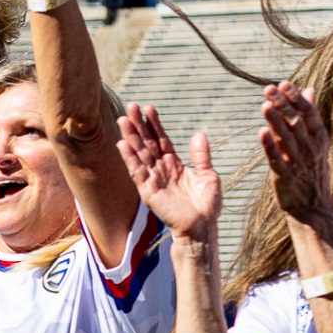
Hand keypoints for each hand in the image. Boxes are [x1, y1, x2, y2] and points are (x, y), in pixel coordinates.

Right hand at [117, 103, 221, 242]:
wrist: (202, 226)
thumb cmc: (207, 205)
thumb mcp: (209, 175)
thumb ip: (201, 156)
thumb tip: (199, 134)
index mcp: (174, 164)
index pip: (161, 140)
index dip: (154, 124)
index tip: (148, 108)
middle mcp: (161, 169)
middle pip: (146, 143)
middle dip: (138, 125)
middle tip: (131, 106)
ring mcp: (153, 179)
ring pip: (139, 154)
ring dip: (130, 137)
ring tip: (123, 120)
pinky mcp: (148, 191)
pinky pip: (137, 171)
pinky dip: (129, 158)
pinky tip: (123, 144)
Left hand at [258, 83, 332, 235]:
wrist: (313, 205)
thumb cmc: (312, 169)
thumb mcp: (316, 141)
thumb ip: (309, 116)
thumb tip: (309, 89)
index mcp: (319, 138)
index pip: (309, 113)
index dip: (296, 98)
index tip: (284, 83)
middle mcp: (310, 148)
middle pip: (296, 122)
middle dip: (283, 104)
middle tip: (268, 88)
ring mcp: (298, 162)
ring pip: (286, 138)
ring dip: (275, 121)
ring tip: (264, 105)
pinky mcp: (285, 176)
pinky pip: (276, 158)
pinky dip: (269, 145)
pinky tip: (261, 132)